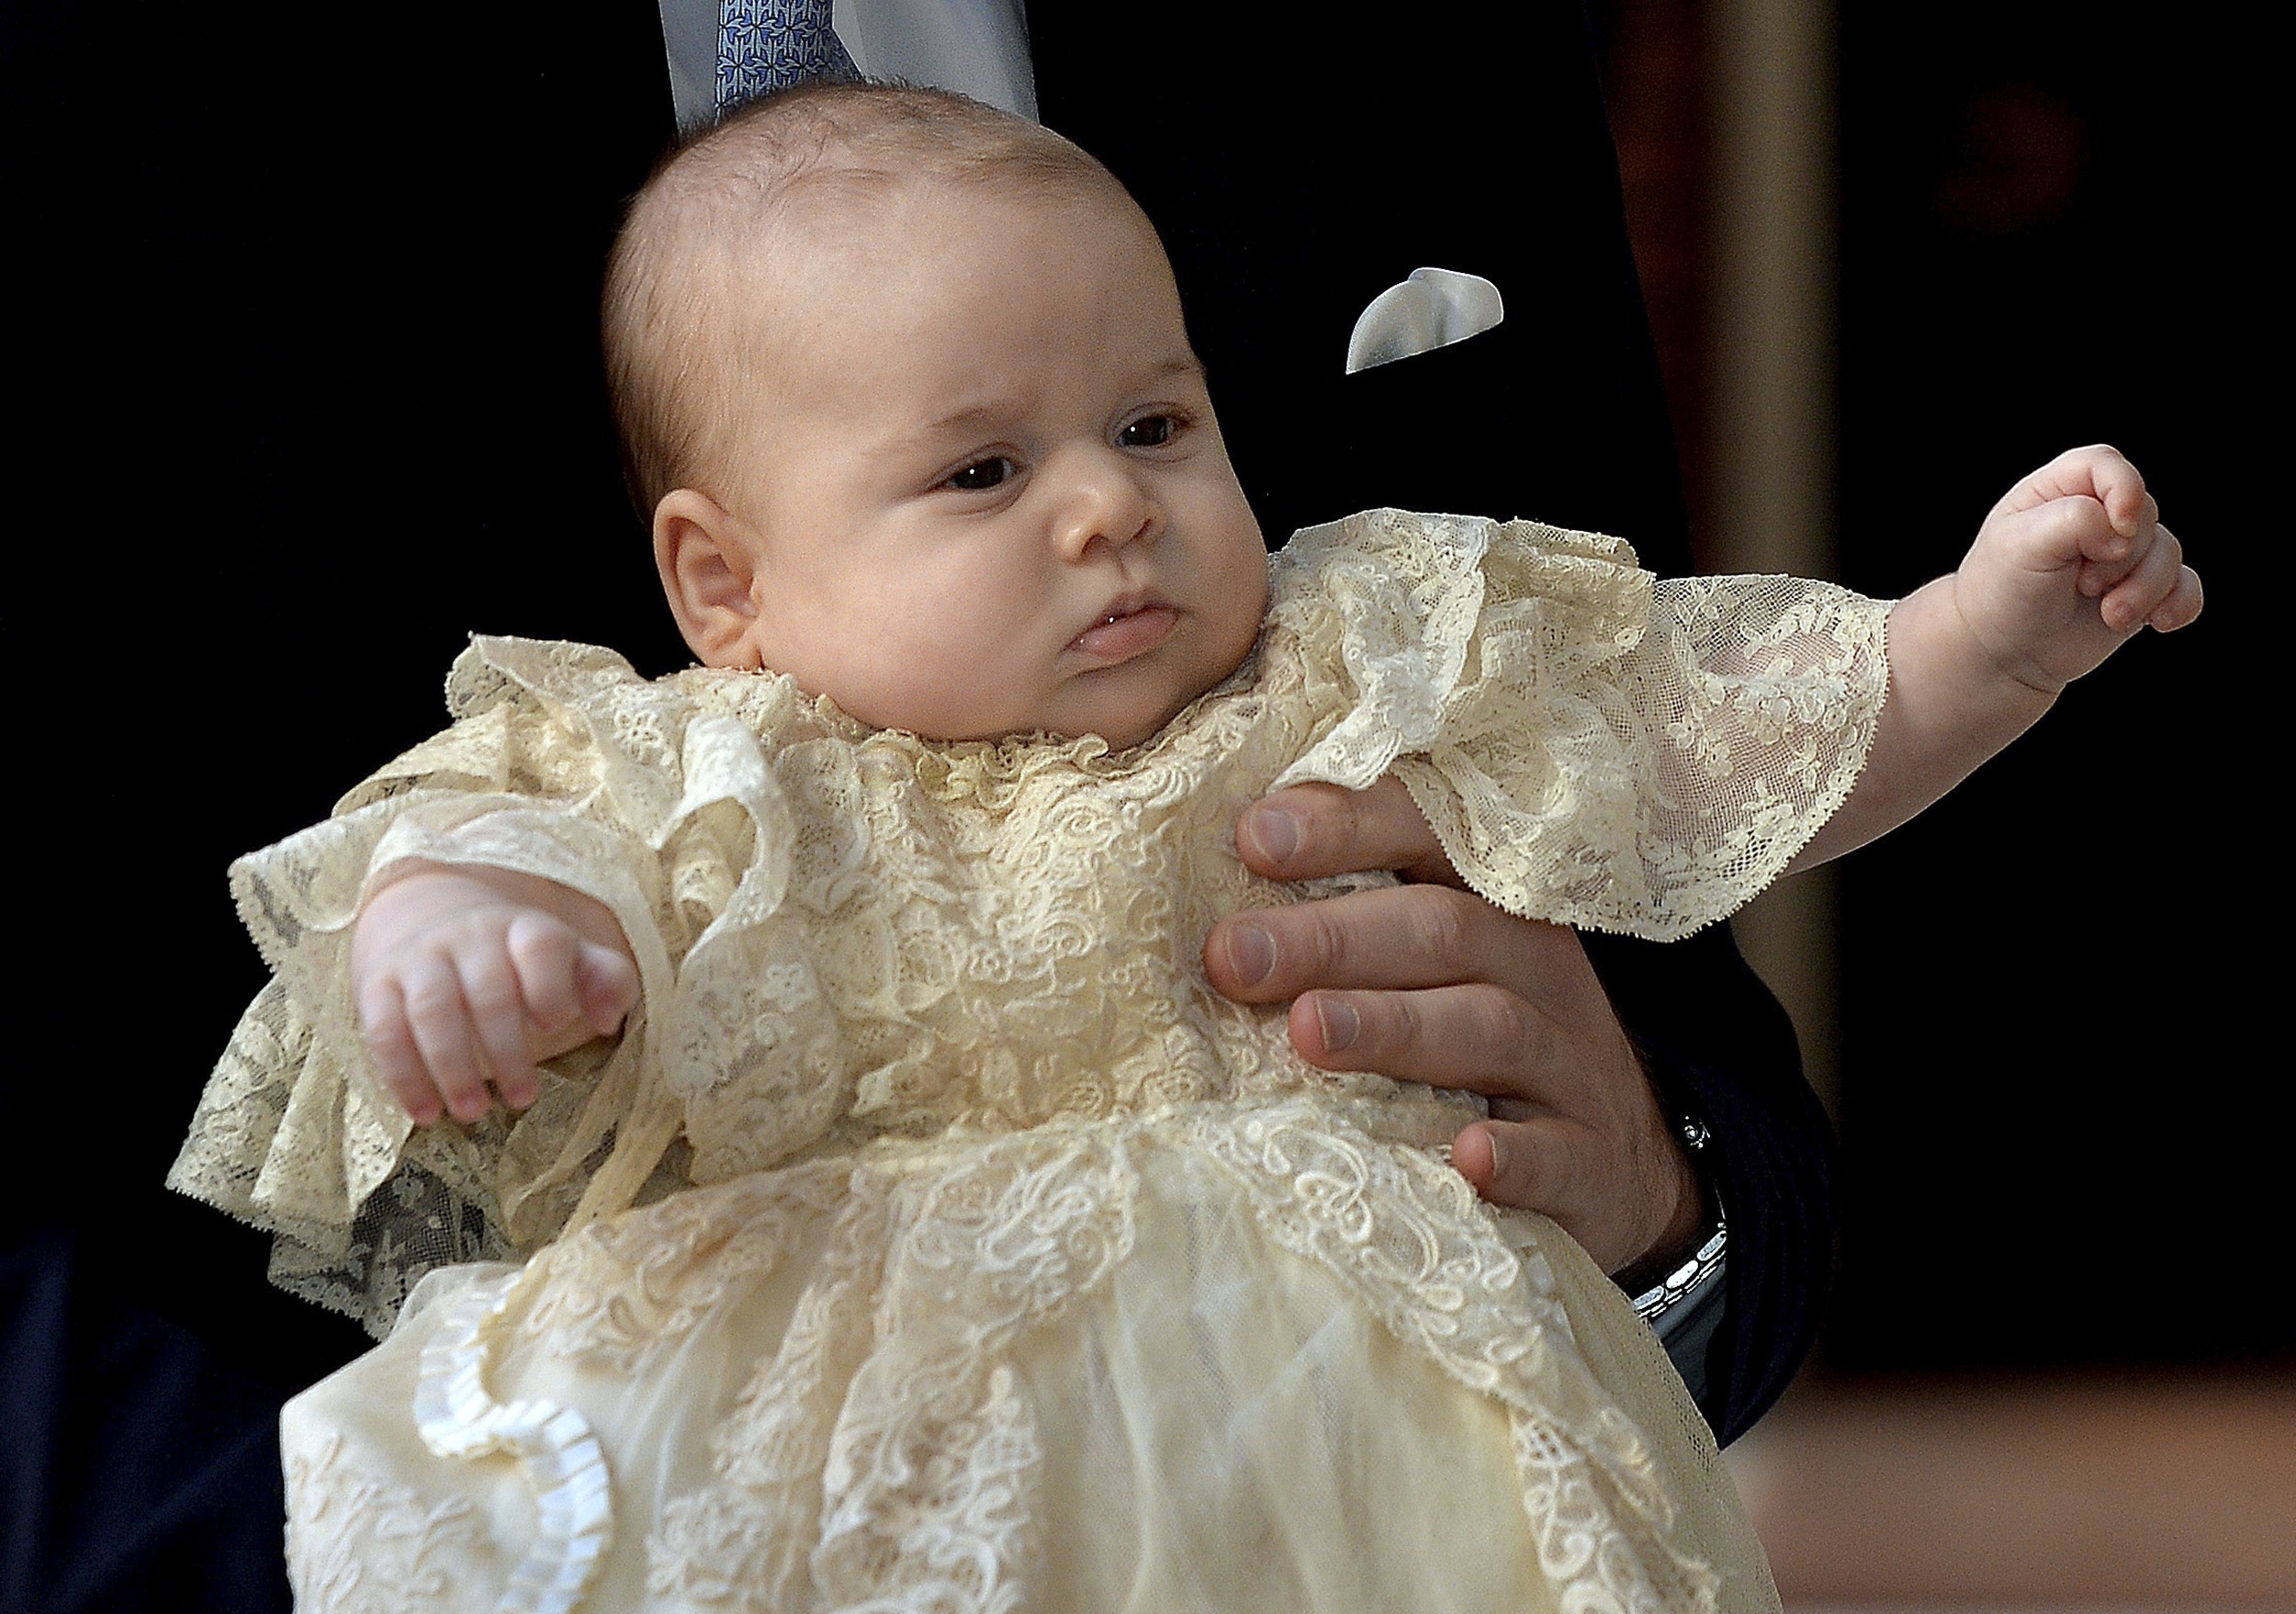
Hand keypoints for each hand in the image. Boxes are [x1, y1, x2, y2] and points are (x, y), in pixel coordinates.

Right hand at [349, 863, 639, 1124]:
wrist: (429, 918)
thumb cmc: (517, 959)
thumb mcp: (569, 959)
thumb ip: (606, 981)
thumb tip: (606, 1020)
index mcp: (525, 930)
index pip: (541, 945)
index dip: (551, 985)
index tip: (555, 1025)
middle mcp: (472, 937)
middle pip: (489, 990)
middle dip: (508, 1050)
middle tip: (524, 1099)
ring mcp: (422, 958)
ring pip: (433, 1009)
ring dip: (453, 1066)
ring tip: (472, 1112)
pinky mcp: (379, 984)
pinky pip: (384, 1028)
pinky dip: (403, 1074)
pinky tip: (424, 1112)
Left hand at [1202, 779, 1701, 1275]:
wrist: (1617, 1167)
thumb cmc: (1484, 1044)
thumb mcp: (1436, 967)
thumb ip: (1348, 924)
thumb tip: (1212, 896)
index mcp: (1489, 901)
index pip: (1428, 835)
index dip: (1346, 826)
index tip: (1251, 836)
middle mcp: (1535, 967)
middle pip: (1441, 930)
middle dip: (1330, 937)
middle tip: (1231, 955)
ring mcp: (1571, 1064)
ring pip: (1489, 1028)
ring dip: (1395, 1027)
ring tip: (1309, 1032)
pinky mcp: (1592, 1160)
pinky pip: (1559, 1153)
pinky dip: (1516, 1155)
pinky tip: (1466, 1158)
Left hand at [1957, 443, 2201, 692]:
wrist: (2000, 653)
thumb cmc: (2000, 591)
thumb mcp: (2021, 546)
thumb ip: (2075, 519)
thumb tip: (2123, 532)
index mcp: (2060, 490)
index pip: (2107, 465)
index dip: (2124, 490)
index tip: (2119, 527)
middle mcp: (2097, 514)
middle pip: (2146, 514)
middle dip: (2122, 557)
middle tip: (2082, 585)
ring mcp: (2122, 553)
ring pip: (2168, 554)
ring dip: (2144, 589)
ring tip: (2108, 615)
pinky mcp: (2140, 590)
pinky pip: (2184, 587)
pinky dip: (2179, 603)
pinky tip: (2159, 622)